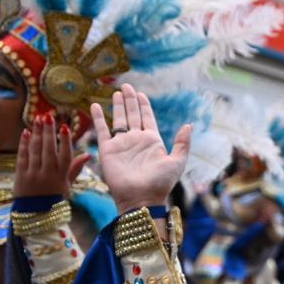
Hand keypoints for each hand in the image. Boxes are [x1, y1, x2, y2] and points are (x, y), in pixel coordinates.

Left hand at [13, 116, 90, 197]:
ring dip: (37, 133)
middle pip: (49, 150)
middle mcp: (48, 174)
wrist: (35, 214)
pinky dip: (24, 144)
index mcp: (62, 177)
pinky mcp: (21, 175)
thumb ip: (75, 169)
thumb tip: (88, 156)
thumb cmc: (54, 198)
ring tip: (38, 119)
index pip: (64, 156)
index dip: (65, 141)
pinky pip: (23, 157)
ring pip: (36, 151)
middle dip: (49, 132)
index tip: (65, 127)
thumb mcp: (68, 185)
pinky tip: (26, 132)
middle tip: (48, 116)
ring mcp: (34, 174)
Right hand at [92, 83, 191, 213]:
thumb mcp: (177, 162)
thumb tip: (188, 124)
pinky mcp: (107, 149)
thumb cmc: (160, 182)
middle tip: (126, 86)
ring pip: (118, 119)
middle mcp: (136, 140)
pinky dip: (98, 118)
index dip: (144, 105)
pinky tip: (94, 106)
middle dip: (129, 100)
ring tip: (115, 92)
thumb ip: (182, 143)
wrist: (141, 197)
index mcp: (152, 141)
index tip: (140, 93)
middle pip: (132, 115)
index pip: (147, 118)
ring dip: (116, 106)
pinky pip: (101, 130)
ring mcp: (121, 144)